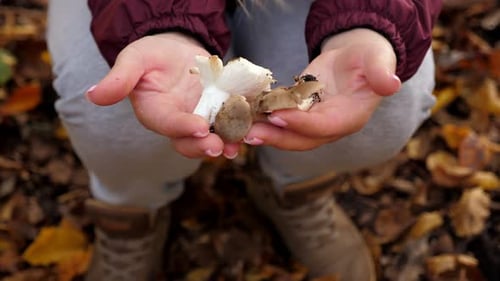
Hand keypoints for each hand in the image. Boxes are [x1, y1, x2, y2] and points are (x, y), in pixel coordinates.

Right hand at [86, 33, 240, 158]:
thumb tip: (93, 95)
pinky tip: (252, 129)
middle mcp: (177, 121)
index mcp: (155, 112)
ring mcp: (199, 119)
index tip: (198, 128)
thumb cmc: (152, 54)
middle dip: (204, 146)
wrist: (176, 49)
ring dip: (225, 143)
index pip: (166, 124)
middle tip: (220, 147)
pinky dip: (240, 128)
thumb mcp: (135, 59)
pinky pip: (228, 124)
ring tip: (238, 145)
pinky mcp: (217, 113)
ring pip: (211, 138)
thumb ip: (119, 79)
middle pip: (189, 141)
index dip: (181, 127)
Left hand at [244, 28, 401, 149]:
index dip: (302, 124)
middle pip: (303, 139)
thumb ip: (380, 72)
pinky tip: (243, 115)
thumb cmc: (369, 56)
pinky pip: (281, 121)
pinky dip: (263, 120)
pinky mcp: (301, 113)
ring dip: (265, 133)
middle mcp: (331, 125)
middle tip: (249, 133)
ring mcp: (315, 121)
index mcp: (351, 116)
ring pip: (288, 134)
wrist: (357, 58)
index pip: (324, 126)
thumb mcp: (377, 58)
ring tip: (239, 129)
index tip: (277, 116)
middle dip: (276, 138)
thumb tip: (390, 84)